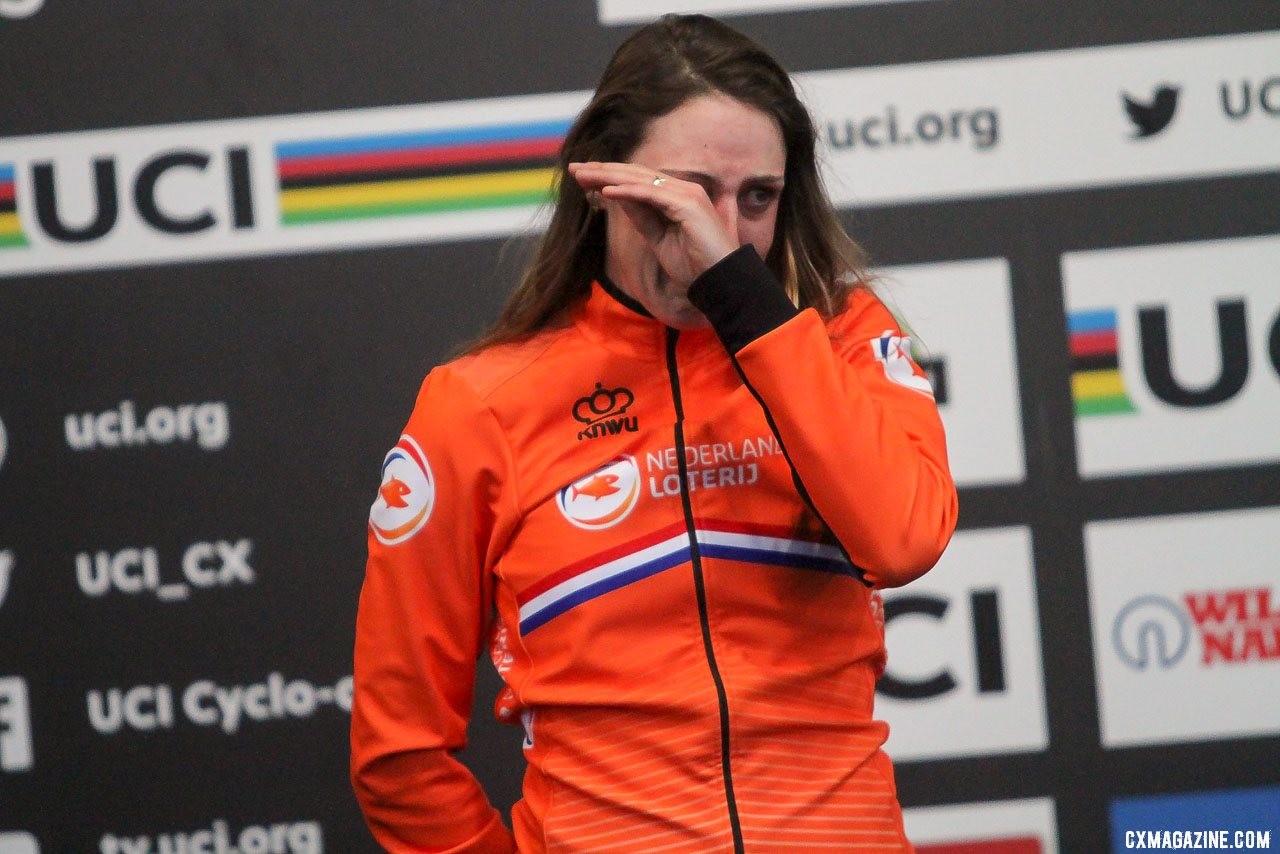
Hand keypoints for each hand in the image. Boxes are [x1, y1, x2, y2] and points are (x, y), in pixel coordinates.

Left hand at [568, 161, 738, 286]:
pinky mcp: (688, 205)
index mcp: (677, 196)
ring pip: (640, 180)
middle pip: (635, 174)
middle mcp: (682, 189)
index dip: (609, 177)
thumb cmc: (694, 264)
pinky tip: (606, 191)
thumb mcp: (658, 238)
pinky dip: (627, 191)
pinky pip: (651, 195)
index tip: (583, 178)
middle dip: (603, 170)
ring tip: (582, 175)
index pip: (637, 181)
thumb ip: (642, 216)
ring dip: (608, 176)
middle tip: (574, 169)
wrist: (721, 282)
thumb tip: (617, 198)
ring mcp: (687, 195)